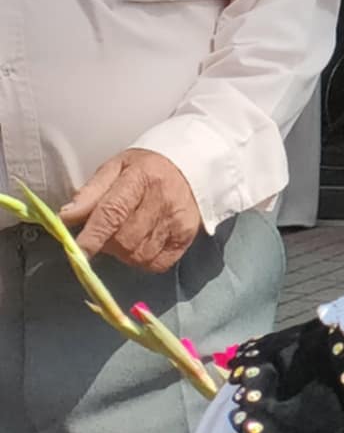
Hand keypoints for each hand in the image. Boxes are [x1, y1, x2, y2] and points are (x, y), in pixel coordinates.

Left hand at [58, 149, 202, 272]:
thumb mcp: (115, 168)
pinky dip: (143, 260)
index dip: (93, 236)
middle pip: (124, 240)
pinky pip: (157, 264)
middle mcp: (163, 200)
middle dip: (107, 243)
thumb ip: (90, 193)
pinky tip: (141, 245)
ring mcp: (178, 221)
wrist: (190, 168)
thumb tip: (66, 217)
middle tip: (106, 232)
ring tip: (125, 236)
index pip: (113, 212)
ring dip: (124, 253)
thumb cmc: (147, 169)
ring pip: (139, 255)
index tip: (78, 251)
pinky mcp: (187, 237)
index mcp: (142, 178)